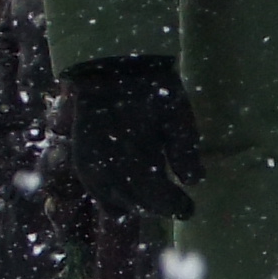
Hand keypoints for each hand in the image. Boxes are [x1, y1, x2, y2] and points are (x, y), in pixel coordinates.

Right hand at [65, 54, 203, 221]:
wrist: (110, 70)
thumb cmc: (151, 91)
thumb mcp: (177, 117)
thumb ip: (185, 152)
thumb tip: (194, 182)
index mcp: (137, 163)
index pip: (159, 199)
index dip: (177, 207)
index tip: (190, 209)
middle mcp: (111, 173)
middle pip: (139, 205)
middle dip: (160, 206)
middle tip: (177, 204)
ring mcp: (92, 170)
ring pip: (118, 205)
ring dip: (139, 204)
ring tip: (156, 198)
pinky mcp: (83, 164)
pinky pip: (99, 194)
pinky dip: (117, 198)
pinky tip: (131, 193)